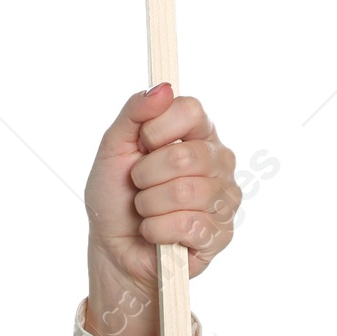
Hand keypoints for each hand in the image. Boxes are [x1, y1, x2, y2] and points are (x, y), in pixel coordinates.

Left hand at [82, 84, 239, 335]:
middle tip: (139, 186)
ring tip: (147, 211)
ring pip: (186, 192)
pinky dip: (158, 231)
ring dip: (150, 206)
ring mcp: (224, 198)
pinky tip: (156, 233)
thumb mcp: (113, 148)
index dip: (158, 128)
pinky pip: (189, 225)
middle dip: (146, 175)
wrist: (112, 249)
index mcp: (196, 132)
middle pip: (186, 155)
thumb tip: (163, 87)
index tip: (141, 144)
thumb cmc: (116, 197)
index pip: (191, 109)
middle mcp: (218, 160)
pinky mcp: (221, 233)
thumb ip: (135, 112)